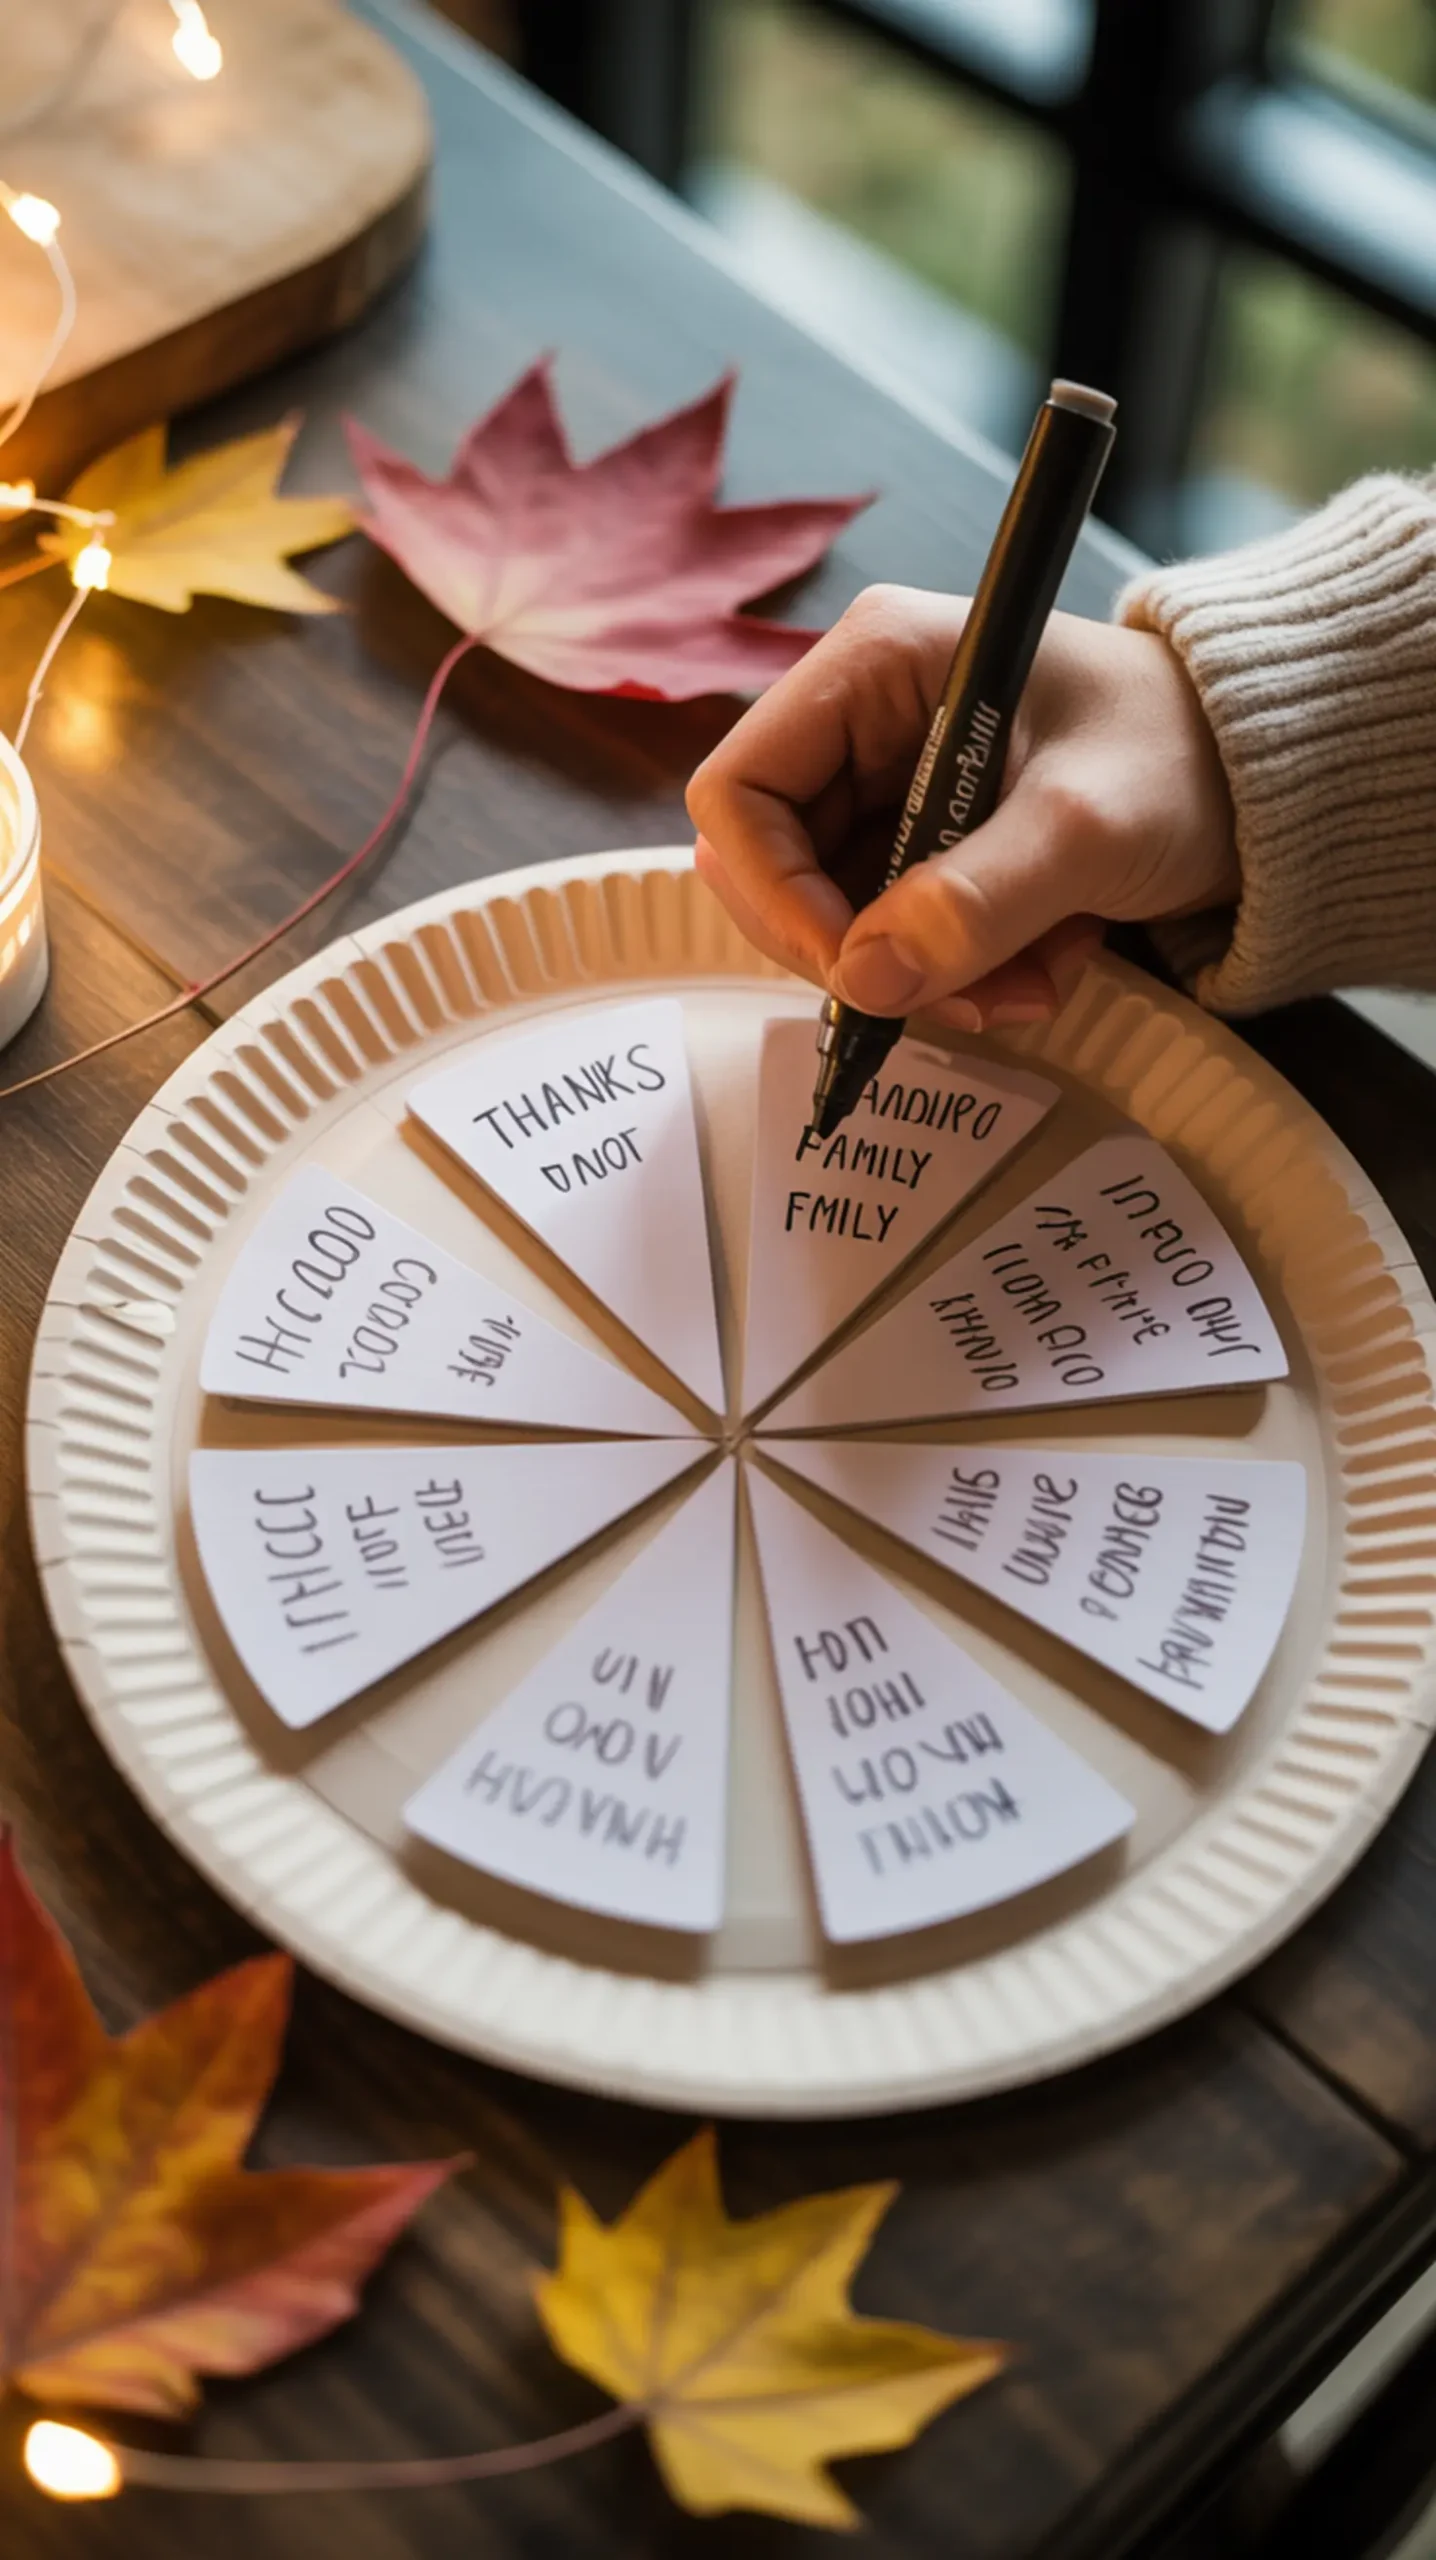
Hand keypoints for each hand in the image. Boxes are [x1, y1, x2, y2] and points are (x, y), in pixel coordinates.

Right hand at [687, 584, 1238, 1028]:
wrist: (1264, 776)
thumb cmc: (1184, 755)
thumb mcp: (1087, 827)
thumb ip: (977, 901)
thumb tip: (865, 981)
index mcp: (872, 665)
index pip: (739, 792)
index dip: (772, 893)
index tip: (855, 969)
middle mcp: (860, 722)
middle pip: (775, 870)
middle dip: (864, 953)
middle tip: (957, 997)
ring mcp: (887, 787)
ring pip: (841, 921)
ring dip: (929, 976)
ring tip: (1029, 983)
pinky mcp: (923, 845)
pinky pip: (898, 937)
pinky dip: (964, 972)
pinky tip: (1045, 962)